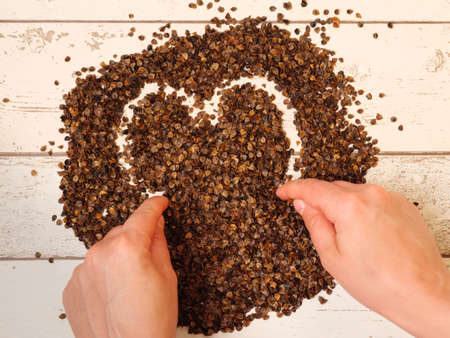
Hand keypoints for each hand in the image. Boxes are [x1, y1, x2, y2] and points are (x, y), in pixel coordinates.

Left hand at [63, 196, 177, 337]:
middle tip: (148, 261)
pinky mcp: (72, 286)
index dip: (155, 205)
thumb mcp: (167, 276)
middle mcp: (99, 253)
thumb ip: (158, 243)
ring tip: (129, 285)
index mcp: (127, 247)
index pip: (143, 215)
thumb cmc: (151, 322)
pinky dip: (103, 274)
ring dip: (118, 257)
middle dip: (136, 239)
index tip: (161, 202)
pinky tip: (114, 293)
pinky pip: (91, 269)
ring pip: (105, 251)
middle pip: (122, 233)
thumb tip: (156, 224)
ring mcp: (82, 270)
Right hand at [277, 179, 449, 336]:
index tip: (282, 192)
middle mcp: (371, 194)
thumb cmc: (379, 282)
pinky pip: (372, 199)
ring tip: (345, 236)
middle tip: (313, 222)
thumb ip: (314, 223)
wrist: (422, 294)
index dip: (293, 188)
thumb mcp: (332, 257)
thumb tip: (303, 203)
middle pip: (333, 188)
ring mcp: (390, 198)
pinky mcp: (403, 205)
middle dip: (319, 200)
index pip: (312, 188)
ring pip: (353, 192)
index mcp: (350, 207)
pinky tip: (364, 233)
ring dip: (341, 205)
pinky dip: (361, 209)